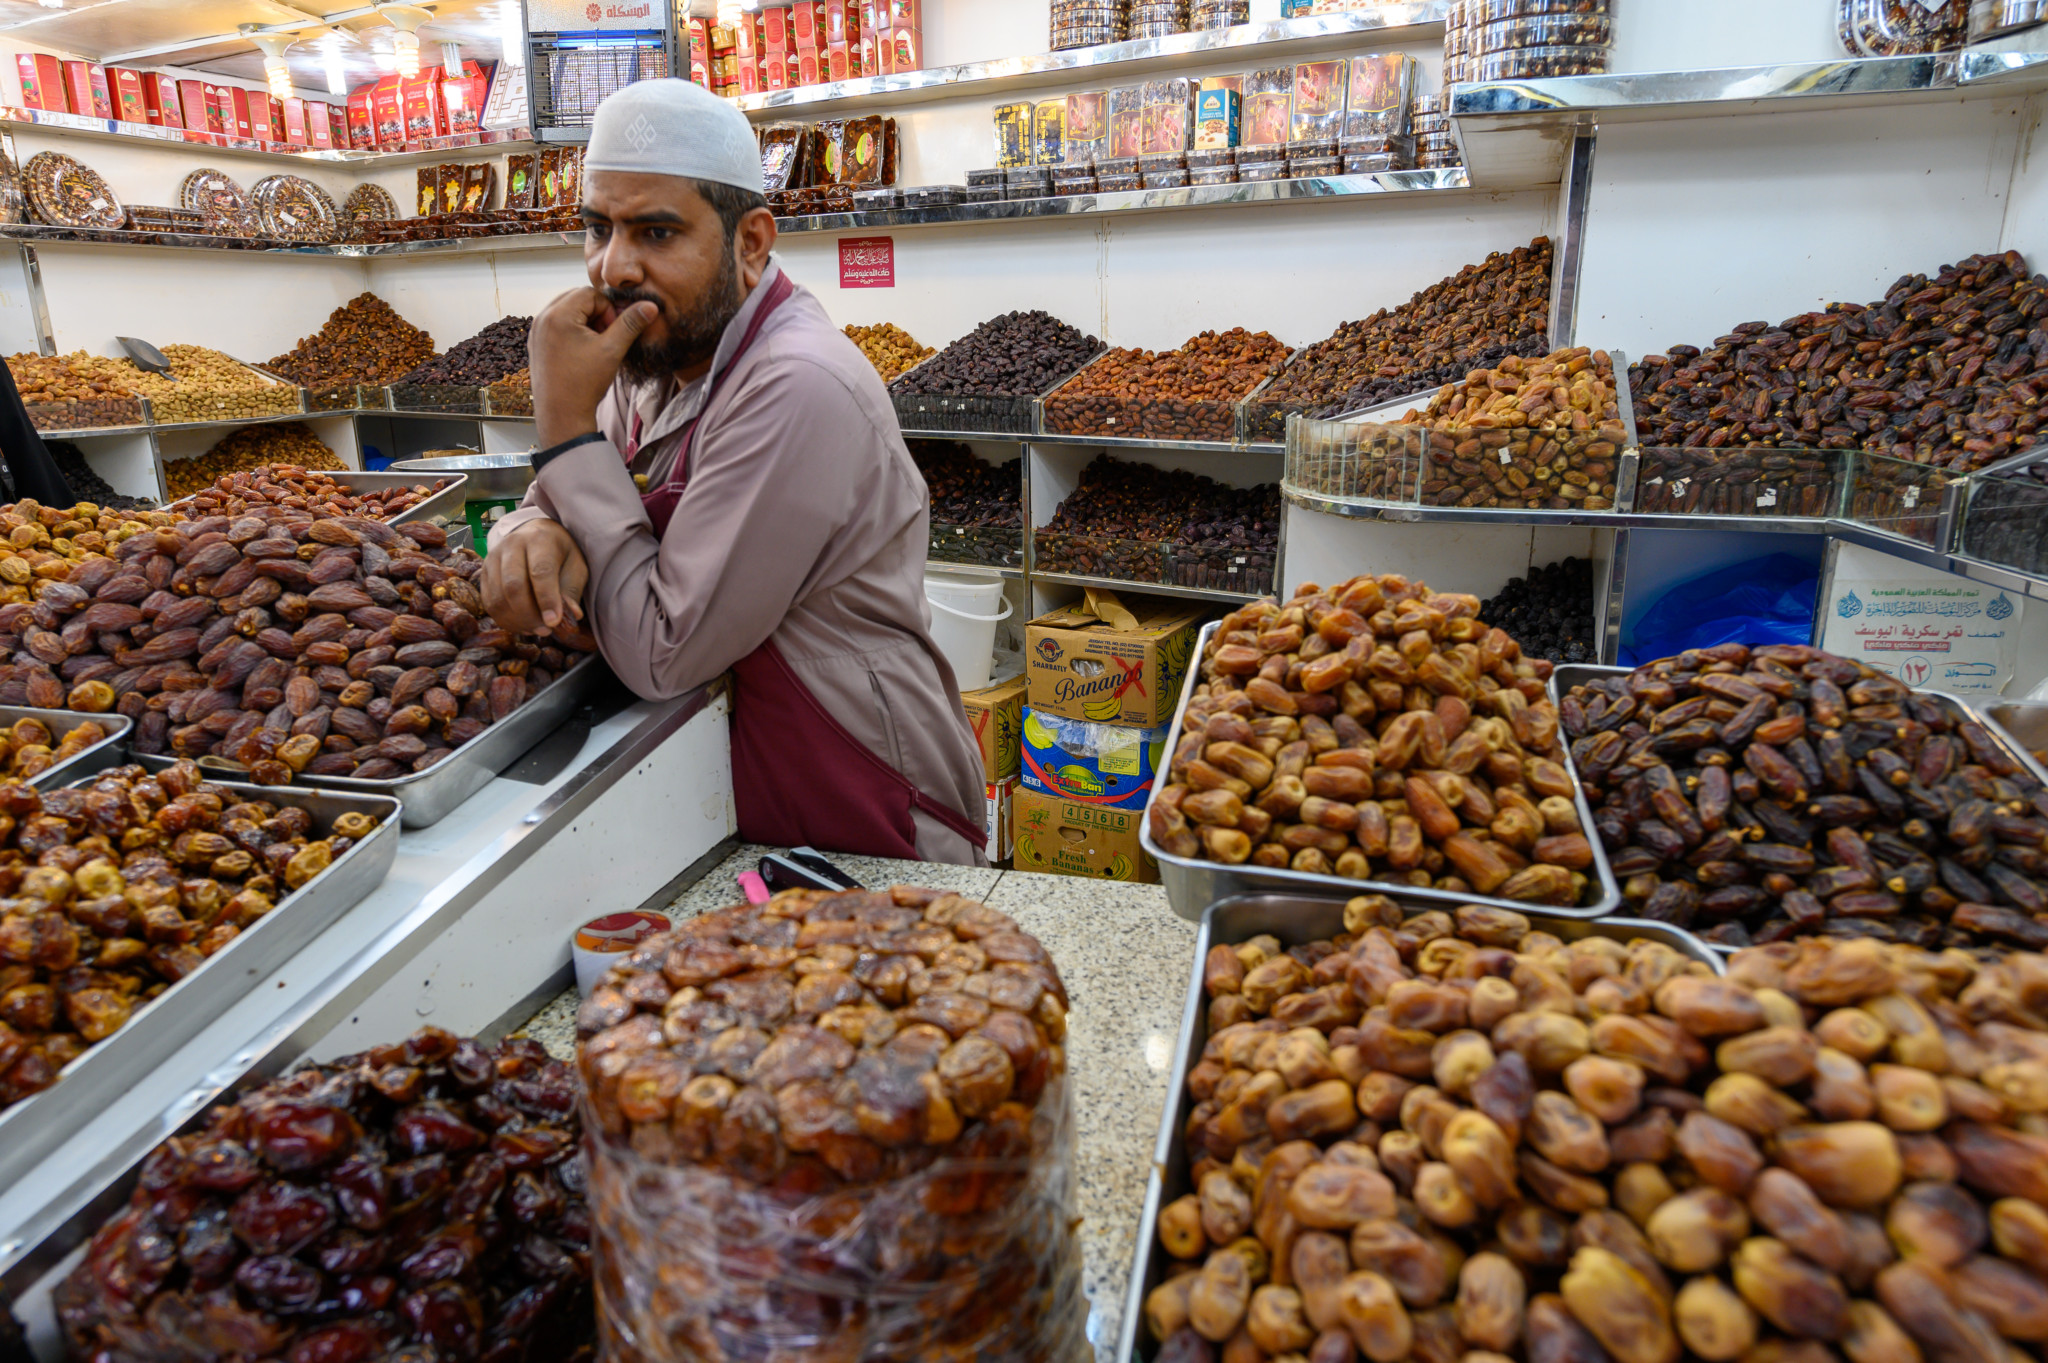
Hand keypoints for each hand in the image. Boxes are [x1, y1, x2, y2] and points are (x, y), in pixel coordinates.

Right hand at [481, 517, 594, 647]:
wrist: (535, 534)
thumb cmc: (559, 553)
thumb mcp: (576, 566)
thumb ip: (572, 590)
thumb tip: (571, 615)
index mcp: (540, 539)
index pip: (540, 572)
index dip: (547, 600)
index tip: (554, 622)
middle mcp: (511, 545)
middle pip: (513, 586)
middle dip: (530, 615)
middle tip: (546, 630)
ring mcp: (493, 558)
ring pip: (498, 598)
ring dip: (518, 621)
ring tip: (537, 630)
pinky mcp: (483, 572)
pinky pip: (489, 603)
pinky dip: (505, 620)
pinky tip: (523, 625)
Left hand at [530, 286, 657, 446]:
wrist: (561, 415)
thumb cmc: (584, 384)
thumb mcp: (612, 350)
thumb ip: (631, 324)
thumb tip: (650, 305)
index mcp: (558, 315)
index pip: (590, 293)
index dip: (608, 310)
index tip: (612, 333)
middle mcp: (542, 318)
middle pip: (576, 298)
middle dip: (596, 313)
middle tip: (605, 337)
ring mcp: (536, 331)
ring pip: (567, 310)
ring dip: (585, 322)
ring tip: (594, 346)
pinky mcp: (536, 344)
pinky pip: (557, 324)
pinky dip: (573, 331)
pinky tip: (582, 353)